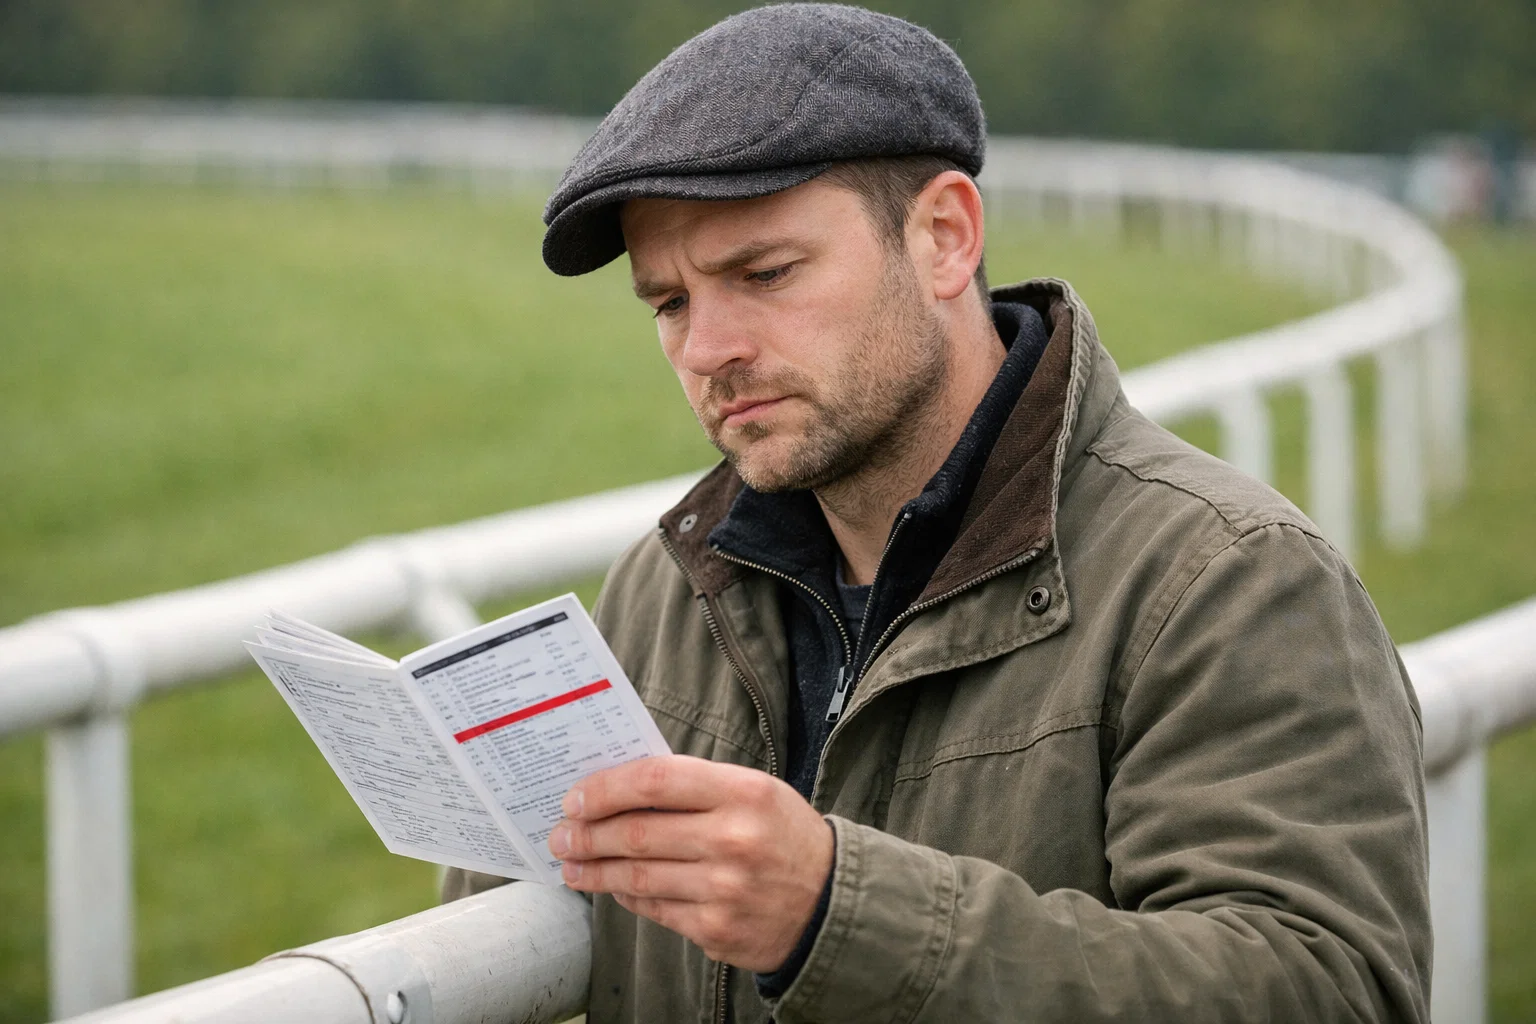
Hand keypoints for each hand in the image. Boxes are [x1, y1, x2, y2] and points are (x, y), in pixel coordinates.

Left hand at [547, 754, 833, 970]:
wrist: (832, 900)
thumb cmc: (782, 835)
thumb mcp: (753, 792)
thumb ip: (693, 788)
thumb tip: (618, 791)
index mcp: (742, 793)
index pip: (654, 781)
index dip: (606, 789)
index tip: (576, 797)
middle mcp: (733, 840)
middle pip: (636, 833)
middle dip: (587, 834)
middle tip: (561, 834)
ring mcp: (724, 890)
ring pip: (636, 876)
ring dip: (594, 870)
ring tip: (572, 864)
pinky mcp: (716, 930)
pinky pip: (654, 909)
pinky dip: (626, 896)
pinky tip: (611, 886)